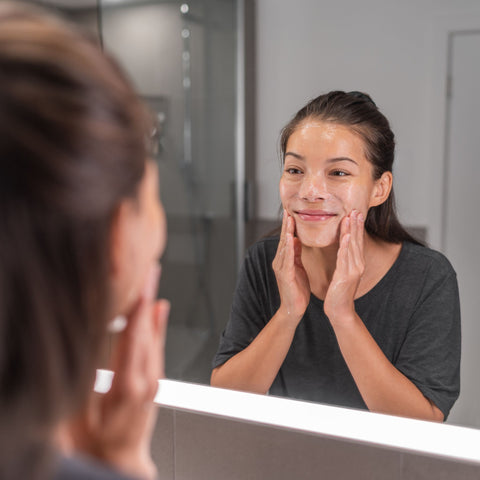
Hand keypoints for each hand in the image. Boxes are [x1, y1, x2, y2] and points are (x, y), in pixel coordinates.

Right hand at [68, 264, 169, 479]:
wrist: (121, 462)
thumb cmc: (98, 442)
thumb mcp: (80, 414)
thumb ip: (90, 375)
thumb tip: (92, 341)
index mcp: (128, 386)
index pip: (134, 338)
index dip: (138, 308)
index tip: (141, 282)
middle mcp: (147, 379)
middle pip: (149, 329)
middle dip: (149, 295)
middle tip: (150, 267)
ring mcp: (154, 378)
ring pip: (156, 334)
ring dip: (153, 304)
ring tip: (153, 279)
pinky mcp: (155, 379)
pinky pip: (158, 345)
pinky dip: (157, 323)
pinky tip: (158, 308)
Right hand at [272, 210, 309, 321]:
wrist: (294, 309)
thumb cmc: (298, 290)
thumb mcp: (298, 268)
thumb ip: (296, 254)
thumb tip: (295, 239)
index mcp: (284, 260)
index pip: (287, 239)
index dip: (289, 226)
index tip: (292, 213)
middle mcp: (280, 262)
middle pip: (283, 240)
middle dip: (286, 225)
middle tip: (289, 210)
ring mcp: (280, 268)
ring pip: (283, 246)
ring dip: (286, 232)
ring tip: (289, 219)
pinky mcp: (284, 274)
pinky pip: (286, 258)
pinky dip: (287, 247)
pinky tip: (290, 237)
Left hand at [324, 210, 364, 322]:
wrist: (339, 310)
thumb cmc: (338, 292)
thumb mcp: (343, 273)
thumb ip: (344, 260)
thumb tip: (343, 249)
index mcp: (355, 263)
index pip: (356, 241)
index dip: (357, 227)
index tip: (356, 213)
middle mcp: (357, 265)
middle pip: (356, 241)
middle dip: (356, 225)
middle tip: (356, 209)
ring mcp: (353, 270)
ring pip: (352, 247)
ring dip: (351, 231)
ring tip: (351, 217)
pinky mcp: (346, 276)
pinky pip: (345, 258)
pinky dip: (346, 246)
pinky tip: (346, 236)